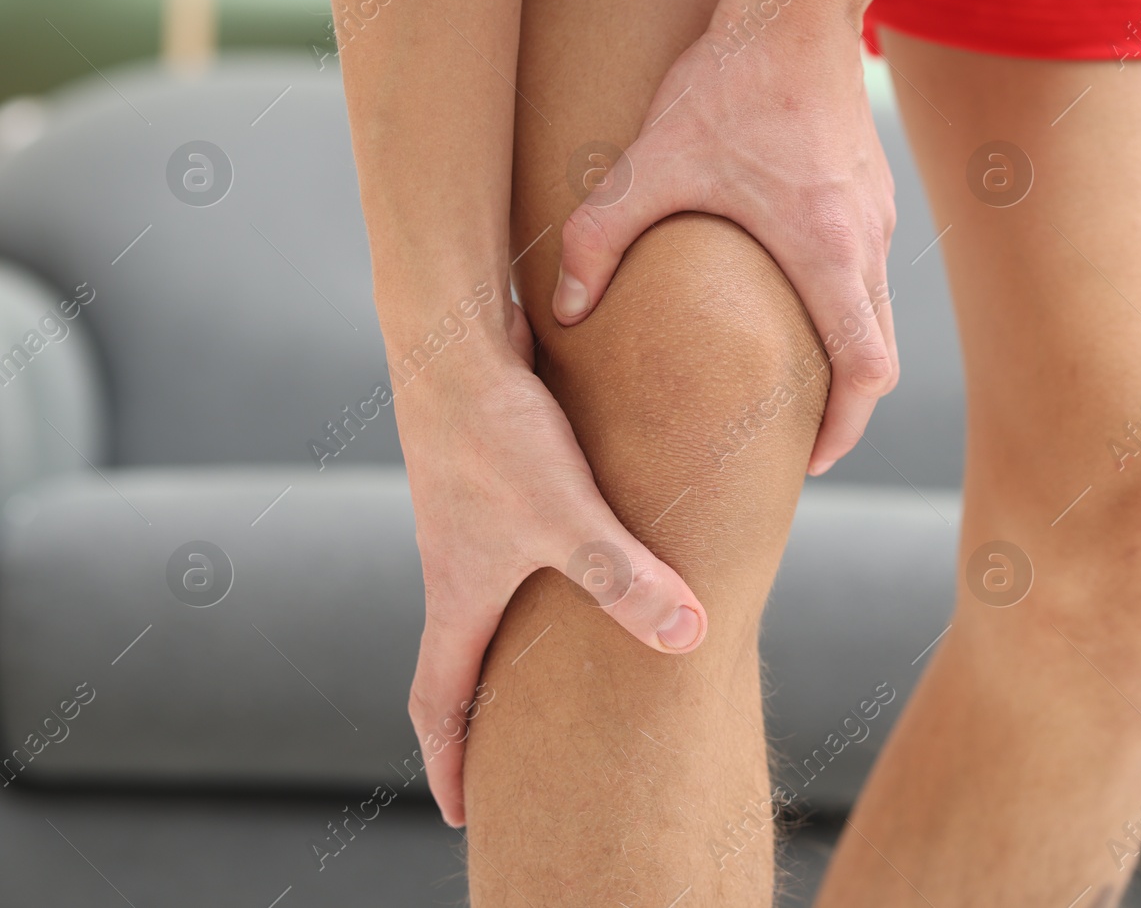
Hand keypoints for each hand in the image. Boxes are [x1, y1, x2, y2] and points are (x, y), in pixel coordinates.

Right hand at [394, 301, 706, 826]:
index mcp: (457, 594)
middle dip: (485, 716)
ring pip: (490, 601)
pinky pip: (517, 546)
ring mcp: (470, 520)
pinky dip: (542, 574)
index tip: (464, 813)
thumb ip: (626, 577)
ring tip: (560, 666)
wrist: (453, 338)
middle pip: (461, 660)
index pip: (440, 702)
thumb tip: (690, 638)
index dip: (450, 763)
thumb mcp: (568, 515)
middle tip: (516, 758)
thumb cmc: (497, 433)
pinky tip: (592, 556)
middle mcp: (455, 564)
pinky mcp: (494, 475)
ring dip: (514, 641)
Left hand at [550, 15, 897, 474]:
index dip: (843, 427)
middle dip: (842, 409)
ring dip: (842, 357)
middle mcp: (865, 242)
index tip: (810, 458)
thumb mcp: (649, 163)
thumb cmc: (728, 82)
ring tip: (789, 383)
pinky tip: (792, 302)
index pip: (864, 371)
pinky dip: (843, 309)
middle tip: (794, 442)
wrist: (796, 5)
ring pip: (877, 316)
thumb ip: (596, 240)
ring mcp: (878, 216)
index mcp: (827, 251)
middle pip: (880, 358)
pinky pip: (869, 273)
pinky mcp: (872, 191)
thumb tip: (563, 313)